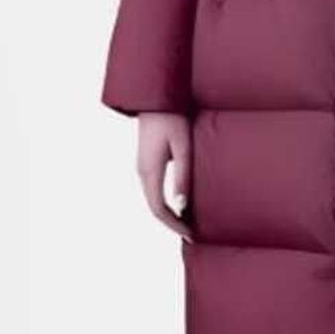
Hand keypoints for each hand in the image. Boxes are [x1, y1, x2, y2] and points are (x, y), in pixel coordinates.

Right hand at [137, 112, 193, 241]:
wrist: (156, 99)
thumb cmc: (173, 119)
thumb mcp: (183, 148)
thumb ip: (182, 176)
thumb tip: (181, 206)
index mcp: (150, 171)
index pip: (158, 209)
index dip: (174, 225)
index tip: (190, 234)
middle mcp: (142, 172)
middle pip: (154, 208)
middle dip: (172, 223)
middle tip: (192, 234)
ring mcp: (142, 168)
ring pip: (153, 200)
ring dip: (169, 214)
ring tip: (189, 223)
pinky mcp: (147, 163)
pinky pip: (154, 190)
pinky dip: (166, 203)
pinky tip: (180, 204)